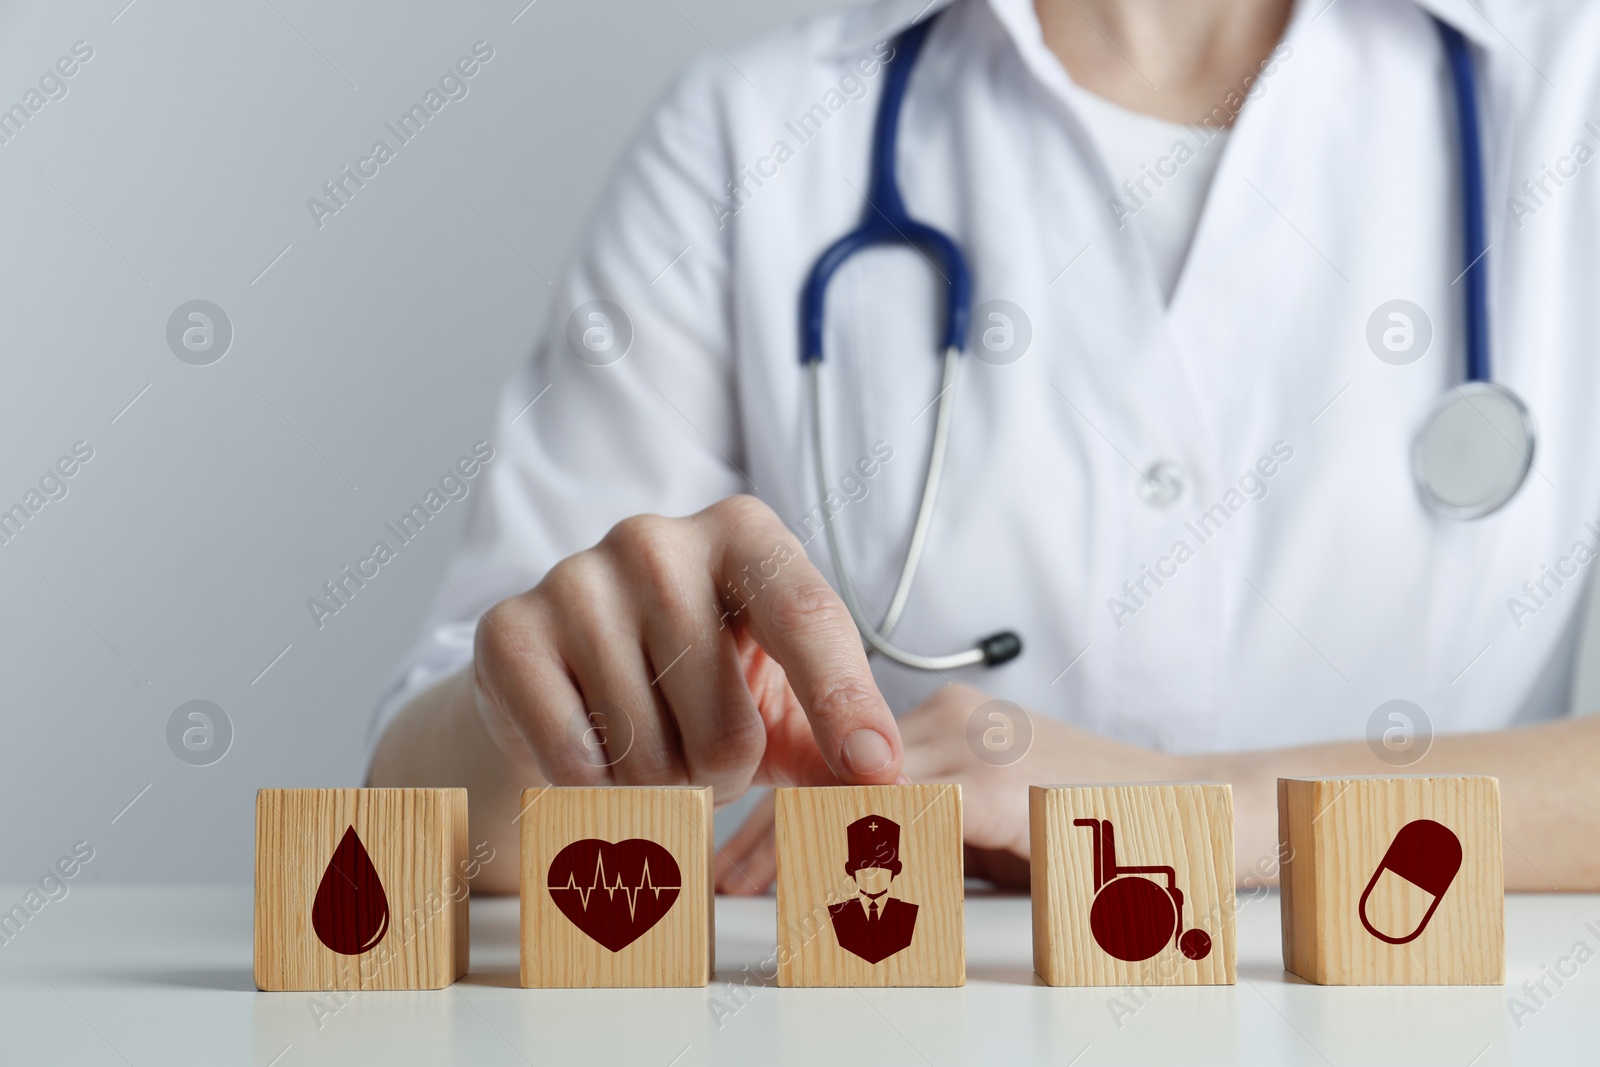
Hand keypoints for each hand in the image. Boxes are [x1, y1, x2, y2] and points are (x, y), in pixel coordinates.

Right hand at [470, 495, 904, 802]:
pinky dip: (596, 789)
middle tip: (707, 758)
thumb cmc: (700, 688)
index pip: (808, 617)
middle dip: (726, 771)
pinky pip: (577, 760)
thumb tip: (890, 792)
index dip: (845, 702)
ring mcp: (575, 578)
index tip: (876, 771)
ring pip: (649, 751)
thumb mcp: (782, 704)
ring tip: (650, 750)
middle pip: (726, 717)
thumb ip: (841, 744)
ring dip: (662, 785)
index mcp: (744, 534)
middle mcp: (656, 538)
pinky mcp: (508, 632)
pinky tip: (592, 751)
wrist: (567, 685)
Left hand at [715, 683, 1184, 892]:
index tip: (731, 854)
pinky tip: (819, 881)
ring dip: (793, 844)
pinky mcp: (1001, 785)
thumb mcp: (1001, 814)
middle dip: (768, 831)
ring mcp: (976, 746)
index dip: (777, 809)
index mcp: (945, 720)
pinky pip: (911, 817)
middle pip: (828, 772)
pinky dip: (857, 850)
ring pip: (854, 792)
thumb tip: (851, 864)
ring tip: (742, 891)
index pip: (835, 760)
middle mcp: (950, 720)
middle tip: (717, 882)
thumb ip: (931, 823)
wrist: (1206, 803)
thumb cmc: (1103, 815)